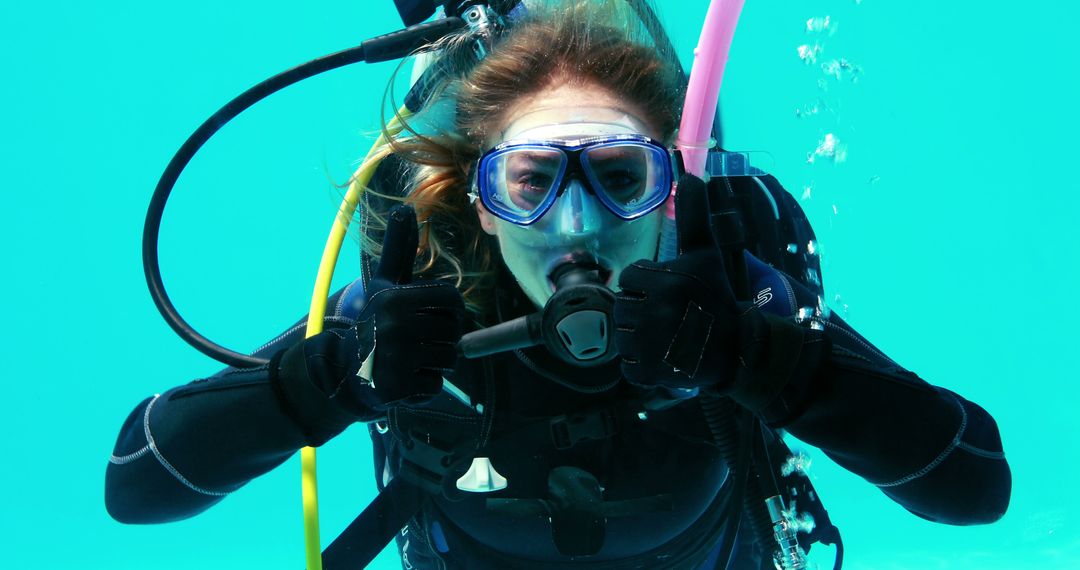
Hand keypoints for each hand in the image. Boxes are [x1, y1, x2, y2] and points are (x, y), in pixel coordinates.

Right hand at [352, 204, 465, 406]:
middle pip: (454, 330)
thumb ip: (398, 248)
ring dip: (435, 361)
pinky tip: (404, 377)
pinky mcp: (397, 388)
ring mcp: (395, 359)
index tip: (432, 314)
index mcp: (396, 298)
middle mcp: (395, 326)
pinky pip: (435, 385)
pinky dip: (424, 385)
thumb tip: (404, 208)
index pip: (453, 300)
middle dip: (442, 336)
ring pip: (448, 358)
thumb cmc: (377, 320)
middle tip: (417, 339)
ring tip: (410, 357)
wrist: (347, 369)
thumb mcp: (386, 283)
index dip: (451, 309)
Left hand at [614, 174, 747, 390]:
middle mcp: (657, 311)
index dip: (647, 285)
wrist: (738, 346)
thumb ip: (693, 216)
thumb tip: (692, 176)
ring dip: (639, 339)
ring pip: (622, 338)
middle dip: (641, 312)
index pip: (630, 278)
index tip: (670, 293)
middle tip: (669, 317)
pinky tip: (663, 357)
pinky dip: (642, 366)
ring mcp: (653, 344)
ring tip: (666, 337)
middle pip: (623, 309)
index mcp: (666, 281)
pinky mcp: (652, 372)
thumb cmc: (718, 296)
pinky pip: (628, 367)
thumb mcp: (706, 253)